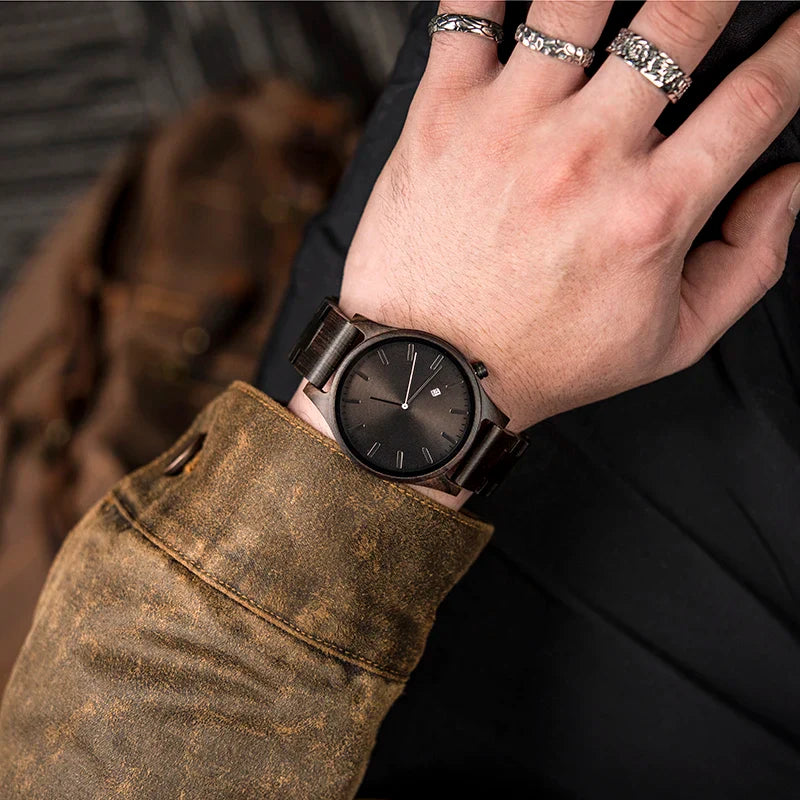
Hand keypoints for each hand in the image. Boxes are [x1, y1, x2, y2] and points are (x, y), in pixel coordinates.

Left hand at [337, 0, 799, 432]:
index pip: (759, 94)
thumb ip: (747, 260)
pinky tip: (521, 4)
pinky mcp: (442, 116)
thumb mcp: (670, 340)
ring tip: (621, 8)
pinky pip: (468, 11)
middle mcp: (585, 155)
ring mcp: (509, 126)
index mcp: (652, 211)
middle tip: (707, 4)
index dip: (796, 46)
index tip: (795, 29)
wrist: (433, 371)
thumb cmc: (546, 358)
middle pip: (682, 15)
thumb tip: (788, 180)